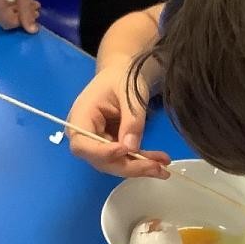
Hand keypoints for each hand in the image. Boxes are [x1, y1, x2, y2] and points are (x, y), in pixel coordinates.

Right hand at [66, 55, 170, 176]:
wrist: (122, 74)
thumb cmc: (121, 77)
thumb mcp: (130, 94)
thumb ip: (131, 120)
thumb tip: (131, 148)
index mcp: (80, 117)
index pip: (82, 144)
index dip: (102, 153)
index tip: (124, 151)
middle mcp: (84, 135)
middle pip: (101, 160)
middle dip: (129, 166)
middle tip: (157, 169)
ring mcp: (97, 143)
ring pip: (115, 164)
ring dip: (139, 167)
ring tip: (163, 168)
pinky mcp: (111, 147)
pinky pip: (125, 159)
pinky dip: (142, 162)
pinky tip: (160, 163)